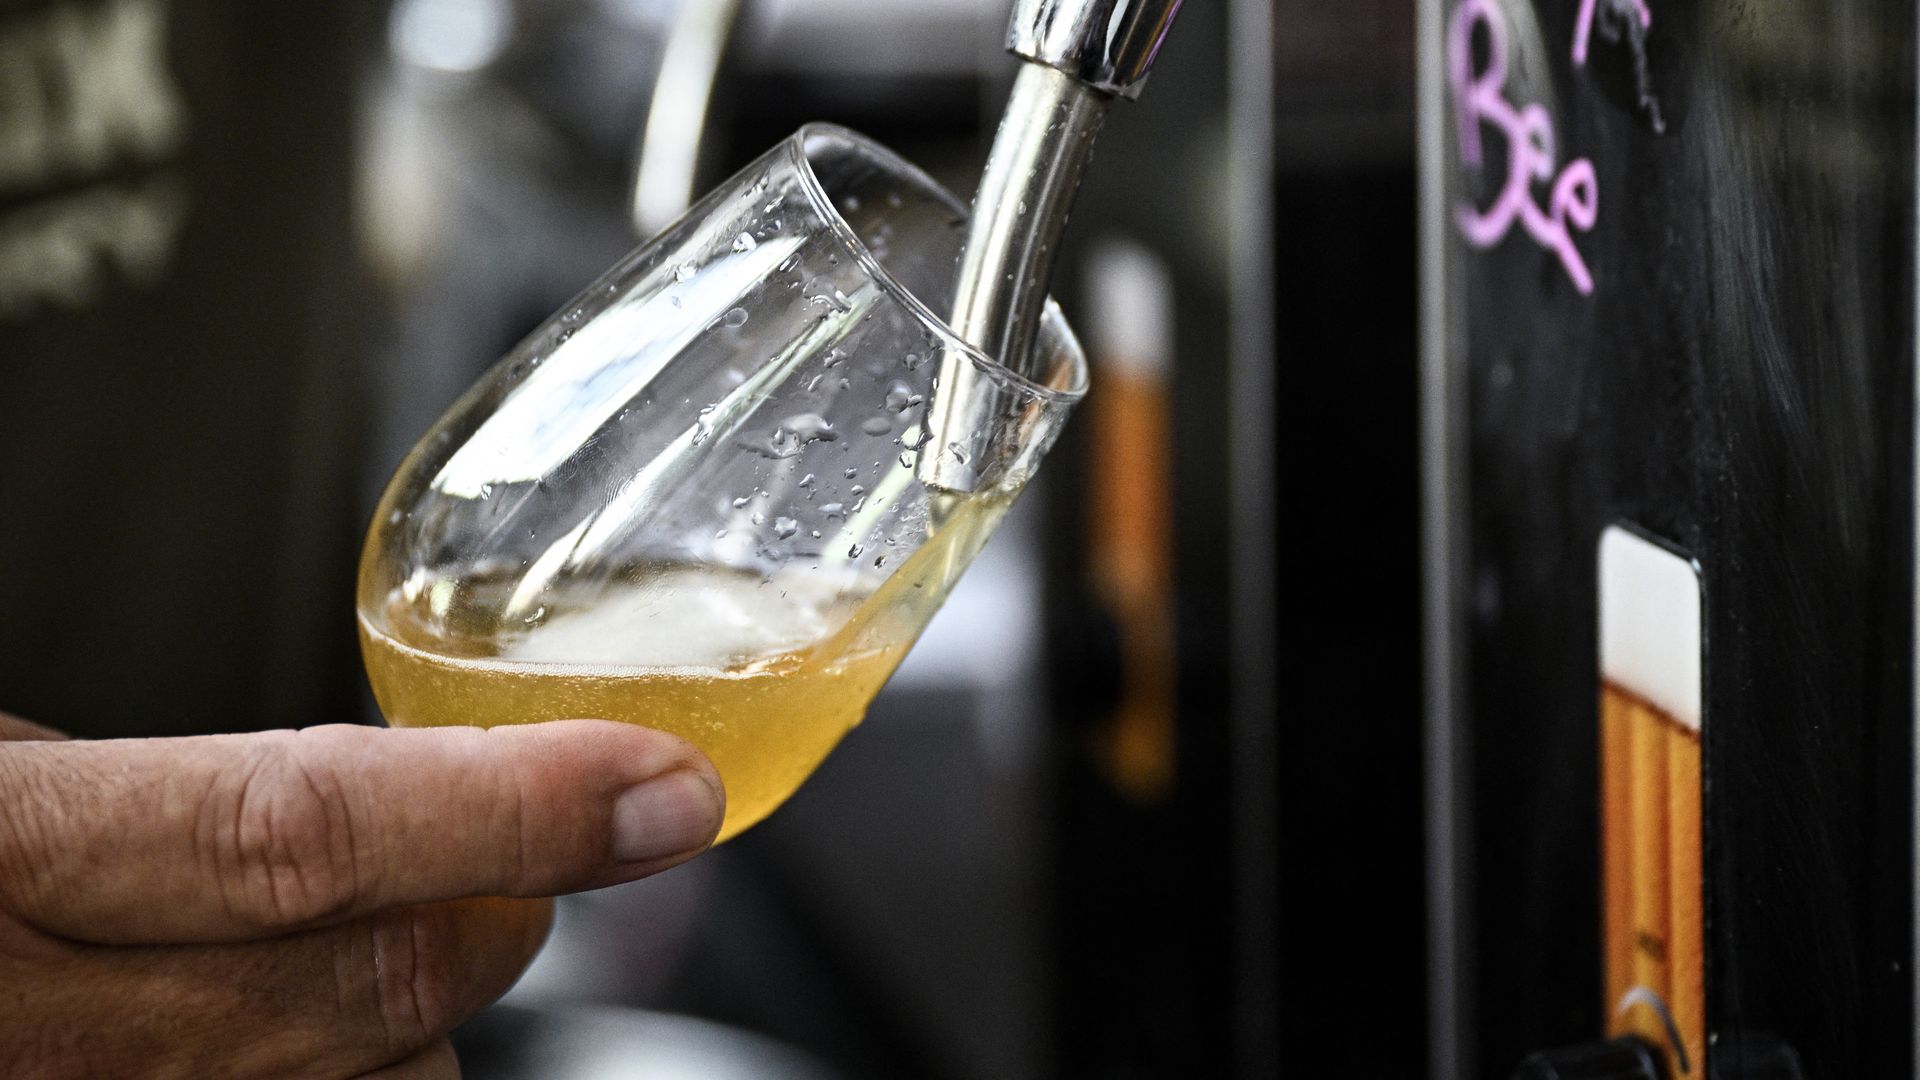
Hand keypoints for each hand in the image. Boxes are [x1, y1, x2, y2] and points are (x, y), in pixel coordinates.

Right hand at [0, 712, 723, 1078]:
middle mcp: (14, 1030)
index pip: (295, 831)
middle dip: (499, 906)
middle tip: (548, 834)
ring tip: (396, 938)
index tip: (663, 783)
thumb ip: (142, 792)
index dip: (506, 806)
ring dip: (421, 1019)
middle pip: (359, 993)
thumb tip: (388, 797)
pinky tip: (312, 1034)